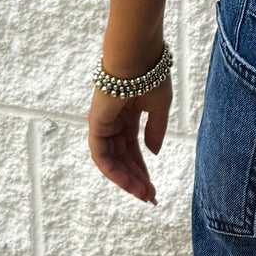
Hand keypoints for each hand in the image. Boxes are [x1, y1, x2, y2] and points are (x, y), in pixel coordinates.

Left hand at [88, 79, 171, 203]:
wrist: (137, 58)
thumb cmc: (150, 76)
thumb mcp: (159, 108)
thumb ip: (155, 131)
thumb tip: (153, 154)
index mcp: (129, 114)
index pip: (133, 148)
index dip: (143, 168)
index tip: (154, 188)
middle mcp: (114, 121)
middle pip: (124, 158)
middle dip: (137, 179)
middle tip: (150, 197)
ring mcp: (103, 123)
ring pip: (113, 160)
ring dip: (127, 179)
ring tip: (144, 194)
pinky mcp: (96, 124)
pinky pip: (101, 155)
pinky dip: (113, 171)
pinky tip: (128, 183)